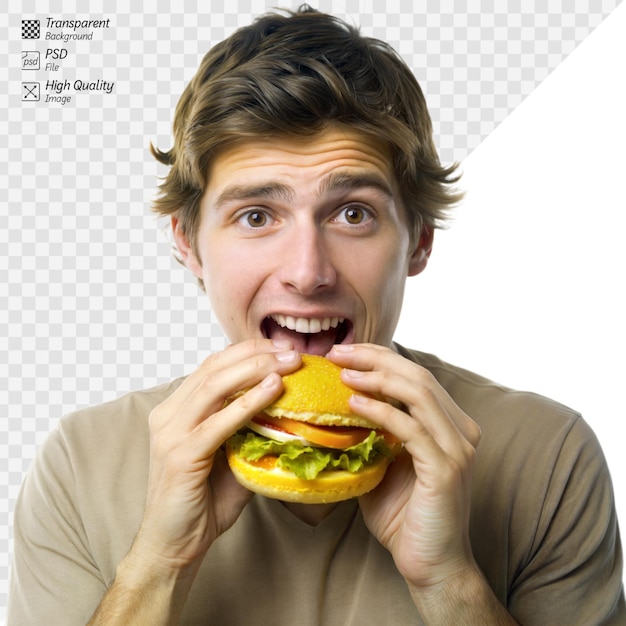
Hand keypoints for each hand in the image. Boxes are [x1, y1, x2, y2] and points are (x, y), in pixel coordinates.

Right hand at [131, 339, 301, 573]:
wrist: (174, 545)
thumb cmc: (203, 501)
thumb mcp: (229, 455)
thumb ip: (247, 429)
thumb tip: (288, 411)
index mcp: (176, 410)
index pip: (213, 365)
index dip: (248, 351)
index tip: (281, 347)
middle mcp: (168, 415)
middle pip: (214, 368)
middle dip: (256, 353)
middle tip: (291, 351)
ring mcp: (171, 434)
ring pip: (214, 386)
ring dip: (255, 369)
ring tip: (288, 362)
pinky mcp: (181, 455)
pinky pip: (219, 422)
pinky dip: (248, 402)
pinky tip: (272, 389)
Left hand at [327, 343, 480, 589]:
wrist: (432, 566)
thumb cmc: (405, 517)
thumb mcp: (385, 465)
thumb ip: (373, 435)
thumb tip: (338, 408)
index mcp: (449, 424)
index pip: (415, 376)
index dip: (380, 358)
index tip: (345, 352)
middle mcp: (460, 429)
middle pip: (417, 375)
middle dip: (375, 358)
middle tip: (338, 352)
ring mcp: (457, 448)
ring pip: (418, 393)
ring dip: (377, 377)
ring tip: (343, 372)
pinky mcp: (446, 468)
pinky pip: (411, 428)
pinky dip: (382, 411)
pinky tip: (355, 404)